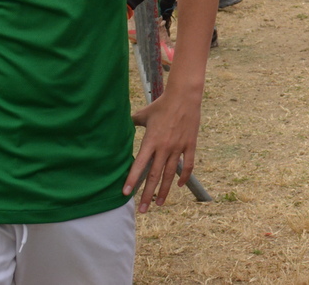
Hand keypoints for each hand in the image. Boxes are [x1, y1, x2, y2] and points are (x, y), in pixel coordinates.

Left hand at [127, 87, 201, 211]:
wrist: (184, 97)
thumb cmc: (161, 105)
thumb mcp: (144, 114)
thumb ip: (131, 122)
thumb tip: (118, 125)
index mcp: (151, 141)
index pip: (139, 165)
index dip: (132, 180)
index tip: (125, 194)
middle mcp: (164, 147)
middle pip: (154, 176)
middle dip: (147, 194)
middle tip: (142, 210)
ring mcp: (178, 147)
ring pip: (170, 174)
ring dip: (164, 190)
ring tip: (158, 203)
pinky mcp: (190, 145)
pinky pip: (187, 165)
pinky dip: (184, 177)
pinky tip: (179, 185)